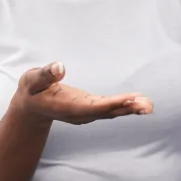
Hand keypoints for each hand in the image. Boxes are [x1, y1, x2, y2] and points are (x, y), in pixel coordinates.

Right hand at [16, 61, 152, 125]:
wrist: (31, 108)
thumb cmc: (31, 91)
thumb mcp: (31, 80)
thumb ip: (45, 74)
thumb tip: (59, 67)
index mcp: (67, 107)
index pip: (93, 106)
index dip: (112, 102)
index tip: (129, 99)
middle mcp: (80, 113)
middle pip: (107, 112)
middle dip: (127, 109)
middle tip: (148, 106)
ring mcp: (86, 113)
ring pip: (111, 112)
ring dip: (130, 109)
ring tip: (149, 105)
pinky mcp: (90, 108)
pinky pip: (110, 108)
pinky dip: (125, 106)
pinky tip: (139, 102)